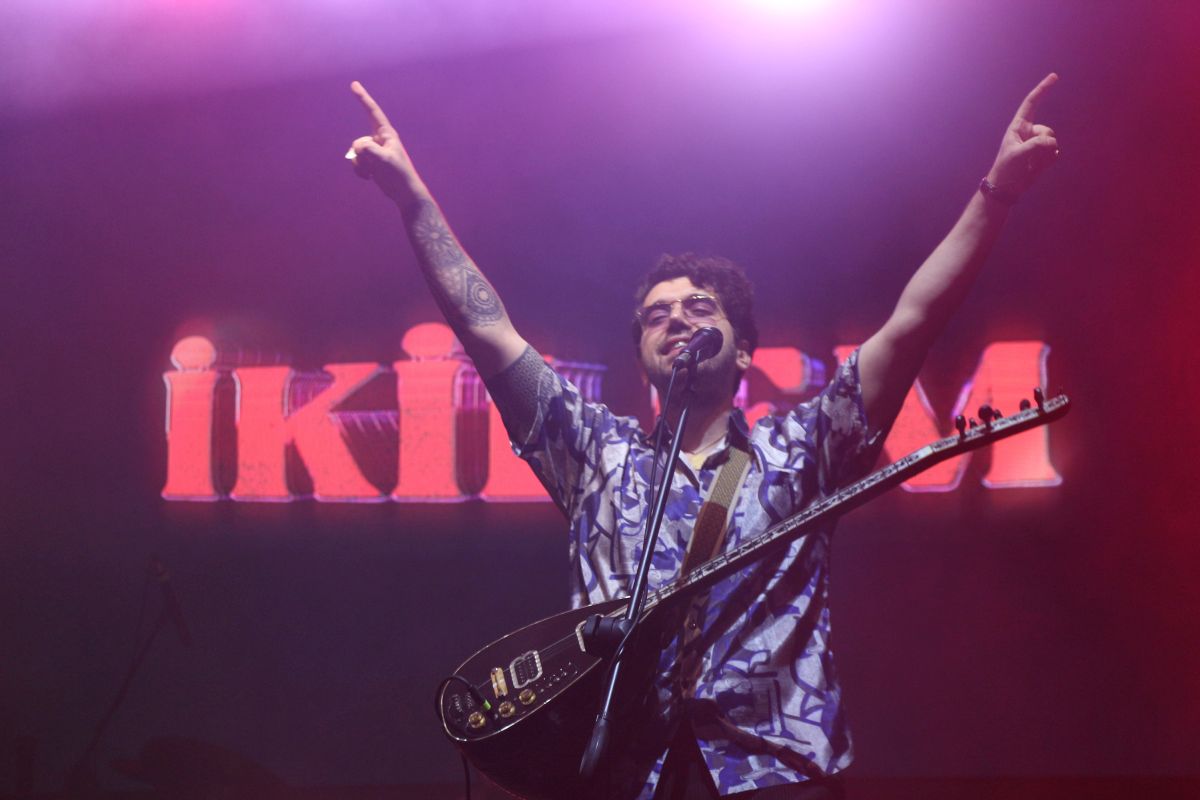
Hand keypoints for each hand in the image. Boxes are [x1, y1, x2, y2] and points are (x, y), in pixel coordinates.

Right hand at [347, 81, 423, 201]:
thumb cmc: (398, 175)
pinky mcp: (371, 161)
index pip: (373, 112)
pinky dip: (360, 170)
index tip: (354, 85)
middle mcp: (379, 139)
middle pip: (359, 142)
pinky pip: (357, 162)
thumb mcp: (384, 160)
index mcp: (387, 134)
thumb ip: (369, 150)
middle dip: (361, 155)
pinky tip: (369, 178)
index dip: (363, 98)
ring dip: (360, 165)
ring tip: (373, 173)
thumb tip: (358, 147)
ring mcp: (374, 151)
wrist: (404, 193)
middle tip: (374, 166)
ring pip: (356, 153)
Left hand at [986, 73, 1059, 196]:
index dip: (1042, 89)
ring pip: (1053, 143)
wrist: (1006, 188)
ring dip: (1044, 155)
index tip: (1054, 76)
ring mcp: (1037, 144)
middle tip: (1028, 157)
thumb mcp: (1018, 155)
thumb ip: (1036, 145)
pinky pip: (1055, 153)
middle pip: (1048, 131)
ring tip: (1030, 164)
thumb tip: (1052, 144)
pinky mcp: (1043, 155)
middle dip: (1043, 144)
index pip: (1031, 103)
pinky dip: (1048, 161)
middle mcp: (1029, 133)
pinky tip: (1036, 167)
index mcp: (1018, 127)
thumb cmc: (1006, 169)